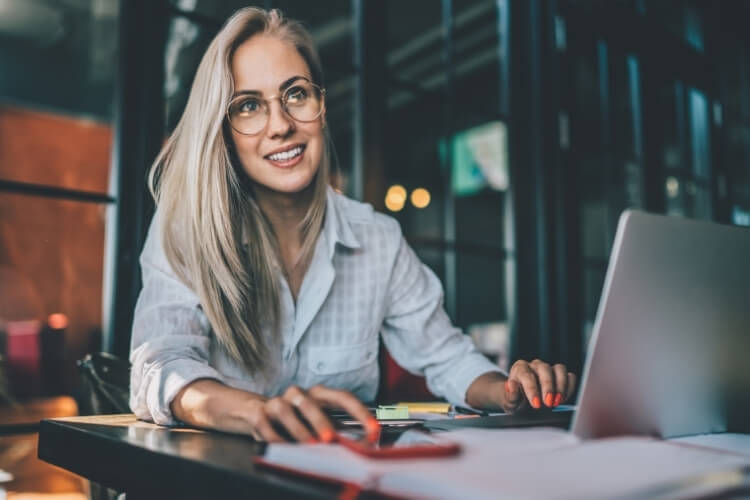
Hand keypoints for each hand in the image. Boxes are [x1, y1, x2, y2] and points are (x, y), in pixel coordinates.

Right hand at [244, 384, 377, 442]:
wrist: (258, 413)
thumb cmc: (297, 419)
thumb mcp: (319, 424)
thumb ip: (338, 432)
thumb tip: (362, 446)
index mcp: (319, 395)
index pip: (343, 397)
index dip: (360, 412)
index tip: (373, 429)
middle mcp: (299, 395)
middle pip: (311, 403)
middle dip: (322, 421)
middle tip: (330, 439)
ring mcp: (278, 402)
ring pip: (286, 411)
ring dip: (298, 430)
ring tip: (308, 445)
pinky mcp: (259, 413)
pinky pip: (266, 424)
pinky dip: (275, 438)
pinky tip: (284, 449)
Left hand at [501, 359, 576, 412]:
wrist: (523, 401)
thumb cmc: (515, 400)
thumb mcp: (509, 402)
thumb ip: (509, 394)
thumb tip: (510, 385)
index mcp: (519, 368)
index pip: (526, 375)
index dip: (532, 389)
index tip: (536, 404)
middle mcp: (535, 365)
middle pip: (544, 369)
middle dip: (548, 387)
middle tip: (548, 403)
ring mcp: (549, 369)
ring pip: (560, 369)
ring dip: (561, 386)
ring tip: (558, 402)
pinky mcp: (560, 375)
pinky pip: (570, 376)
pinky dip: (570, 387)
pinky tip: (564, 399)